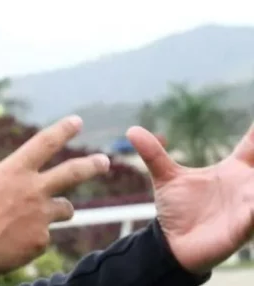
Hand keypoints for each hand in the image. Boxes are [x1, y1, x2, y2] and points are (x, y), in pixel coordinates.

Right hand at [0, 116, 110, 274]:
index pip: (44, 143)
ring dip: (61, 207)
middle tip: (105, 162)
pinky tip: (17, 241)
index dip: (63, 130)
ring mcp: (40, 218)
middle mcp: (33, 191)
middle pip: (72, 173)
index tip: (77, 122)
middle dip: (92, 165)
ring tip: (55, 210)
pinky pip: (44, 236)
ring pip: (64, 209)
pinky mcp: (39, 242)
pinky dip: (35, 235)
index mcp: (14, 171)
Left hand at [127, 124, 253, 273]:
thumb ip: (153, 154)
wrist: (173, 244)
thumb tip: (131, 129)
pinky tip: (252, 201)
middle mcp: (246, 186)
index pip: (253, 145)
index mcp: (233, 169)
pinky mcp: (243, 228)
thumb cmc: (178, 210)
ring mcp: (248, 207)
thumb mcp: (166, 178)